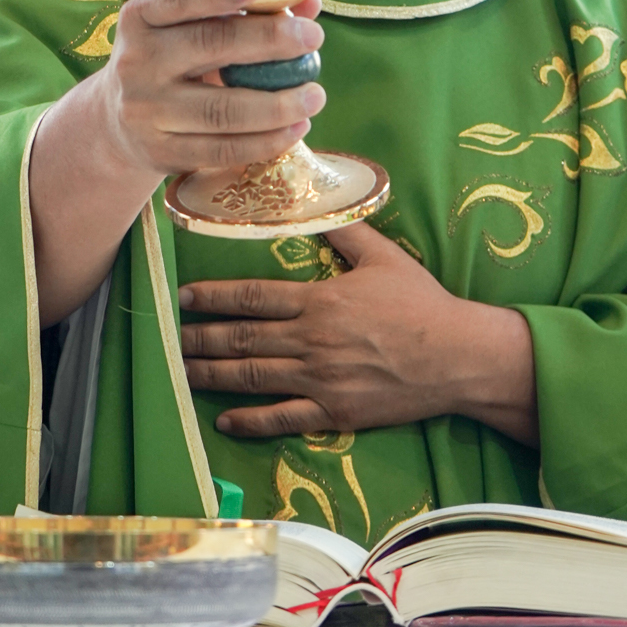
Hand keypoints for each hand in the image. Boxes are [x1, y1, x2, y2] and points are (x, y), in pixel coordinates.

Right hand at [29, 0, 322, 324]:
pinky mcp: (160, 152)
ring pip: (221, 109)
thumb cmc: (171, 59)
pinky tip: (296, 129)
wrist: (116, 121)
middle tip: (313, 38)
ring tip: (315, 96)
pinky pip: (221, 150)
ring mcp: (145, 111)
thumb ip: (242, 11)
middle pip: (209, 48)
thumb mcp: (187, 28)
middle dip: (269, 42)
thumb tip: (308, 4)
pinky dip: (266, 141)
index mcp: (141, 17)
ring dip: (278, 104)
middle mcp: (136, 62)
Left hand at [179, 222, 537, 445]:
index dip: (214, 297)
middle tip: (170, 338)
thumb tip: (320, 206)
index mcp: (320, 301)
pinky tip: (225, 419)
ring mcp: (320, 381)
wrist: (456, 357)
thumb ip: (347, 233)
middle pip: (243, 338)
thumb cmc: (422, 304)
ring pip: (253, 377)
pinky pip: (282, 419)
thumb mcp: (385, 258)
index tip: (185, 298)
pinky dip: (250, 420)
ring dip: (212, 375)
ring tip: (183, 371)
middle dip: (201, 337)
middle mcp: (312, 341)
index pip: (253, 297)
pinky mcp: (334, 413)